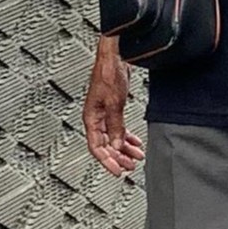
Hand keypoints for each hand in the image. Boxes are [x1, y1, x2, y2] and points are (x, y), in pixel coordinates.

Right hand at [84, 39, 143, 175]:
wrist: (115, 57)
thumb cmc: (108, 73)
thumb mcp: (114, 102)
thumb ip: (116, 125)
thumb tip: (118, 145)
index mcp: (90, 118)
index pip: (96, 147)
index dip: (107, 161)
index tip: (117, 171)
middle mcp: (95, 118)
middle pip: (105, 145)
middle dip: (118, 157)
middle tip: (131, 166)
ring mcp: (103, 114)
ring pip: (113, 138)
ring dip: (124, 148)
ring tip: (137, 156)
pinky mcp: (112, 109)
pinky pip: (118, 129)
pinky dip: (127, 137)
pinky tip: (135, 142)